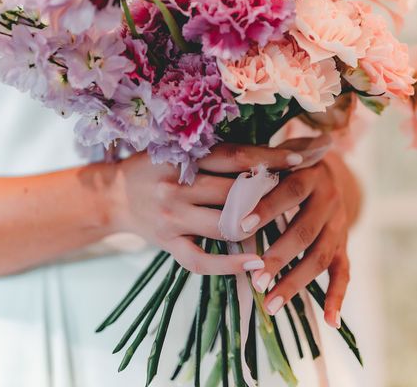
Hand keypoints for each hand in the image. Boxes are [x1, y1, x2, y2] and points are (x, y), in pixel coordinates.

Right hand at [107, 143, 304, 274]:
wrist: (114, 196)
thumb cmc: (158, 166)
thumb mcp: (182, 150)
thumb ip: (221, 152)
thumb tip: (274, 150)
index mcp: (183, 159)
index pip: (235, 157)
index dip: (269, 159)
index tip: (302, 161)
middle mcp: (177, 188)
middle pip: (233, 193)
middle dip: (269, 195)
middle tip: (298, 193)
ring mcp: (172, 220)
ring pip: (223, 227)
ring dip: (255, 227)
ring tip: (280, 223)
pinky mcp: (167, 245)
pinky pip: (201, 261)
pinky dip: (229, 265)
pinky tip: (255, 264)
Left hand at [244, 153, 360, 328]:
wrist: (328, 168)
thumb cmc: (286, 164)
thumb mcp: (278, 157)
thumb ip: (257, 164)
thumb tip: (223, 174)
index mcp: (310, 174)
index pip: (289, 191)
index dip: (267, 208)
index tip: (241, 225)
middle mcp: (328, 200)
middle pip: (304, 232)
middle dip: (279, 257)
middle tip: (255, 279)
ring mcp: (338, 225)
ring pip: (320, 257)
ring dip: (296, 282)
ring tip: (270, 304)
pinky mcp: (343, 244)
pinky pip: (343, 272)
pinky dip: (338, 297)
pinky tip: (330, 320)